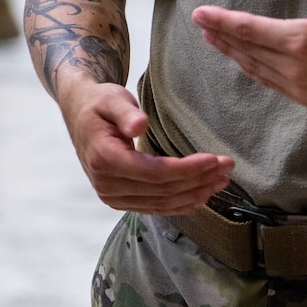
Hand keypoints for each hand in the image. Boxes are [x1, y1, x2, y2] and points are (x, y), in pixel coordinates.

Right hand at [56, 78, 231, 215]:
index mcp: (104, 159)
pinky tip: (201, 196)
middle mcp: (106, 184)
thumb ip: (126, 113)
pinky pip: (155, 208)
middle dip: (198, 180)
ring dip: (195, 194)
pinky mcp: (119, 200)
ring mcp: (112, 196)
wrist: (79, 115)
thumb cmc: (99, 103)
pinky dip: (180, 204)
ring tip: (220, 181)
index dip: (187, 169)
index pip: (154, 172)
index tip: (213, 159)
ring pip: (162, 203)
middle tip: (226, 167)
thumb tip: (140, 126)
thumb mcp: (111, 98)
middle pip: (162, 190)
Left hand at [192, 0, 306, 109]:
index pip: (248, 29)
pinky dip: (253, 69)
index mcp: (301, 41)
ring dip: (233, 53)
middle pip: (246, 50)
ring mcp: (302, 87)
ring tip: (214, 39)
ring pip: (255, 69)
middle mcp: (296, 69)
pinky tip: (245, 60)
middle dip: (220, 35)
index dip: (221, 21)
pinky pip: (271, 83)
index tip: (199, 13)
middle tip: (201, 22)